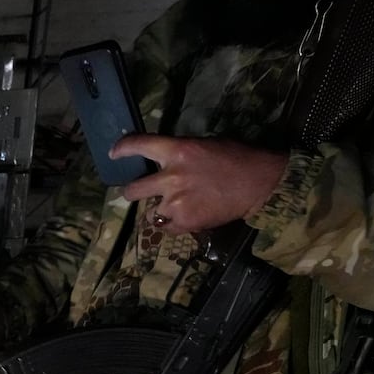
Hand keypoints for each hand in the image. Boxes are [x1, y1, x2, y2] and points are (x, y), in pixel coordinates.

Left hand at [112, 135, 287, 234]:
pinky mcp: (184, 223)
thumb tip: (161, 161)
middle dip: (133, 192)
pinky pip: (165, 227)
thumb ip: (178, 154)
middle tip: (139, 192)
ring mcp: (175, 203)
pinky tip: (185, 217)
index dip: (122, 149)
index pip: (139, 146)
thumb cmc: (235, 158)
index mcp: (176, 151)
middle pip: (132, 190)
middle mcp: (170, 177)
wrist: (258, 183)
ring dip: (158, 211)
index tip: (114, 154)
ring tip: (175, 207)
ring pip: (149, 213)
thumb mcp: (203, 145)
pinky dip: (171, 224)